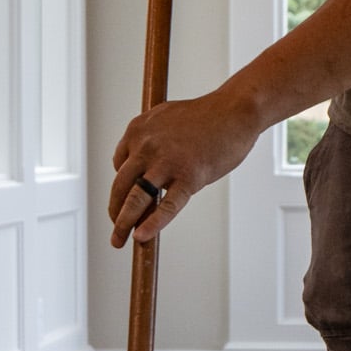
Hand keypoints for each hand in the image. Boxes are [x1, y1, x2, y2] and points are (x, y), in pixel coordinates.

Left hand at [109, 86, 259, 248]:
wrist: (236, 111)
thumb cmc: (207, 117)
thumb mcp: (166, 119)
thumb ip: (152, 140)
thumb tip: (146, 170)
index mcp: (138, 130)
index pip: (120, 165)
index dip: (123, 187)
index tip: (127, 202)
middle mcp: (146, 145)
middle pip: (121, 185)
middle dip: (115, 211)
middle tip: (115, 230)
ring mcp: (167, 162)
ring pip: (136, 198)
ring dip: (124, 223)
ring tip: (118, 240)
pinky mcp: (189, 176)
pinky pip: (167, 205)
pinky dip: (153, 224)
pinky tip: (142, 237)